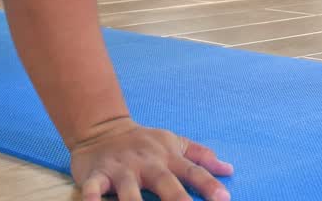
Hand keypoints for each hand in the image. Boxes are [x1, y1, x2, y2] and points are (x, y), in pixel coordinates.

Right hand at [70, 117, 232, 200]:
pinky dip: (92, 198)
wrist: (102, 128)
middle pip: (164, 181)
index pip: (192, 171)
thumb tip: (229, 169)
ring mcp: (121, 169)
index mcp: (167, 157)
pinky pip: (93, 188)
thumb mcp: (174, 143)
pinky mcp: (96, 174)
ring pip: (128, 189)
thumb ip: (201, 156)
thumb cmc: (143, 141)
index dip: (209, 184)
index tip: (225, 198)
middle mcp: (146, 163)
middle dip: (177, 199)